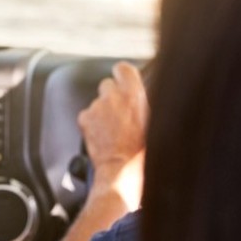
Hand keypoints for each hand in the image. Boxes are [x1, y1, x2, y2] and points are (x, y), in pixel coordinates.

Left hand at [78, 61, 147, 186]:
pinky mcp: (84, 119)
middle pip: (107, 85)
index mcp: (133, 94)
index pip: (123, 68)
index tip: (126, 82)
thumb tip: (143, 97)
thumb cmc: (144, 153)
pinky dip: (93, 123)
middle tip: (122, 114)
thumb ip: (146, 104)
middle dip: (113, 96)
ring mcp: (96, 107)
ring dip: (103, 112)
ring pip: (98, 102)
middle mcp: (112, 96)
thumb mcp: (157, 123)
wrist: (123, 172)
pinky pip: (88, 115)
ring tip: (114, 131)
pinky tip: (104, 137)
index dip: (123, 76)